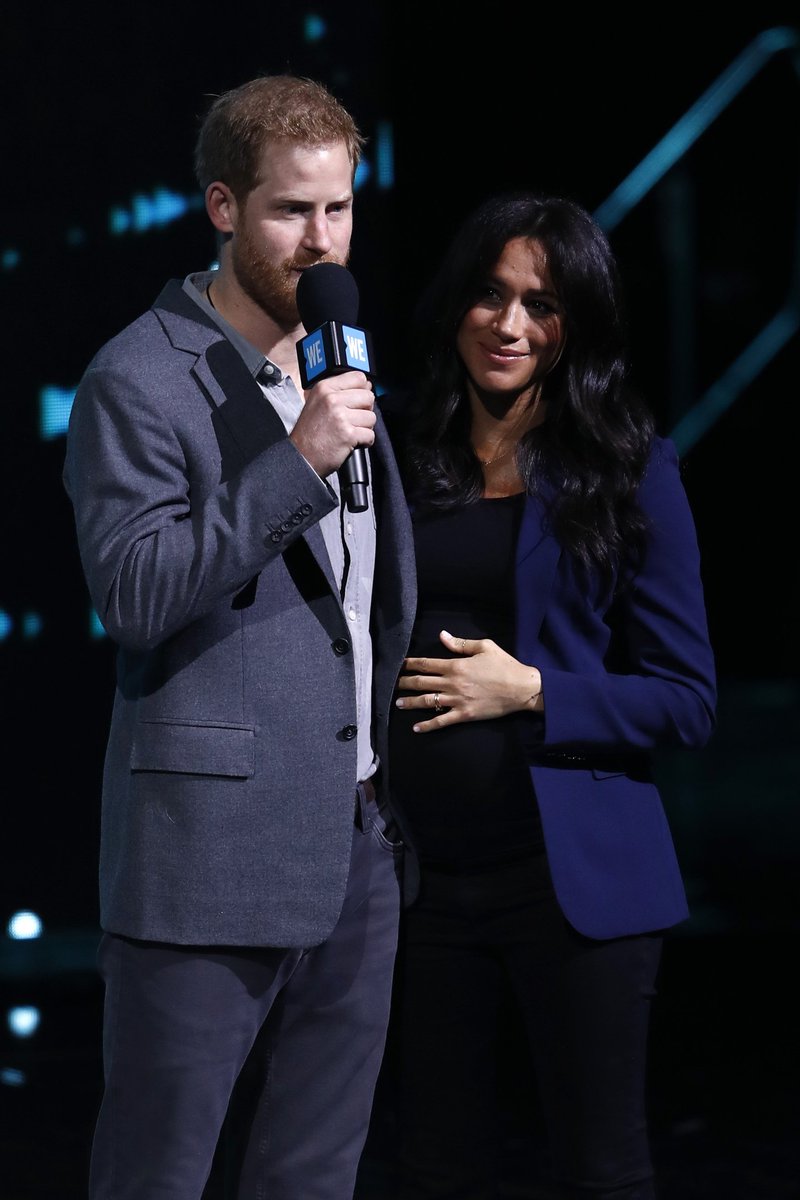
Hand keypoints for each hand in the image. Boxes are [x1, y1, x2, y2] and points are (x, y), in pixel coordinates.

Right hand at [290, 370, 375, 477]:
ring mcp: (341, 416)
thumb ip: (340, 392)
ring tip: (350, 432)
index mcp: (324, 388)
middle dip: (365, 410)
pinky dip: (365, 441)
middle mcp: (332, 399)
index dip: (362, 390)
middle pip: (368, 397)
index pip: (358, 378)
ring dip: (365, 427)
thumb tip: (367, 385)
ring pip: (371, 417)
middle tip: (353, 420)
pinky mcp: (348, 434)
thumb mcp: (317, 402)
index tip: (358, 401)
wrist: (302, 457)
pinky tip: (352, 442)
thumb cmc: (309, 433)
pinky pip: (370, 434)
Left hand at [395, 629, 542, 731]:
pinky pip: (442, 721)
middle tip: (392, 684)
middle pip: (422, 683)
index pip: (426, 664)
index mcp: (456, 666)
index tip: (400, 665)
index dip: (410, 664)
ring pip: (428, 702)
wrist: (521, 688)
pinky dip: (427, 725)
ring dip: (411, 703)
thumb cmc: (504, 665)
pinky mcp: (464, 715)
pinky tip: (416, 728)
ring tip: (398, 703)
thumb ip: (460, 644)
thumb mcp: (484, 647)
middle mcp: (452, 683)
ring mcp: (457, 700)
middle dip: (405, 683)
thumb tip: (442, 636)